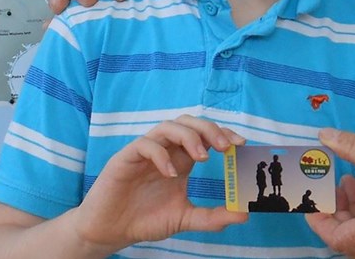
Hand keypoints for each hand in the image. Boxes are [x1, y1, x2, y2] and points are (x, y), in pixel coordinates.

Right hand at [70, 115, 246, 253]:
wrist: (110, 231)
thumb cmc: (145, 220)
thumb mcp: (184, 218)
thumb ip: (212, 217)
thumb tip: (244, 214)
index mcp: (181, 159)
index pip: (204, 135)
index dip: (223, 133)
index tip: (241, 145)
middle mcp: (165, 150)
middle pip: (189, 123)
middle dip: (210, 130)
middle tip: (225, 147)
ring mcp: (146, 152)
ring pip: (168, 126)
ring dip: (189, 137)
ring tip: (203, 158)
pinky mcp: (126, 158)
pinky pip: (145, 144)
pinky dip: (161, 155)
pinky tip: (171, 174)